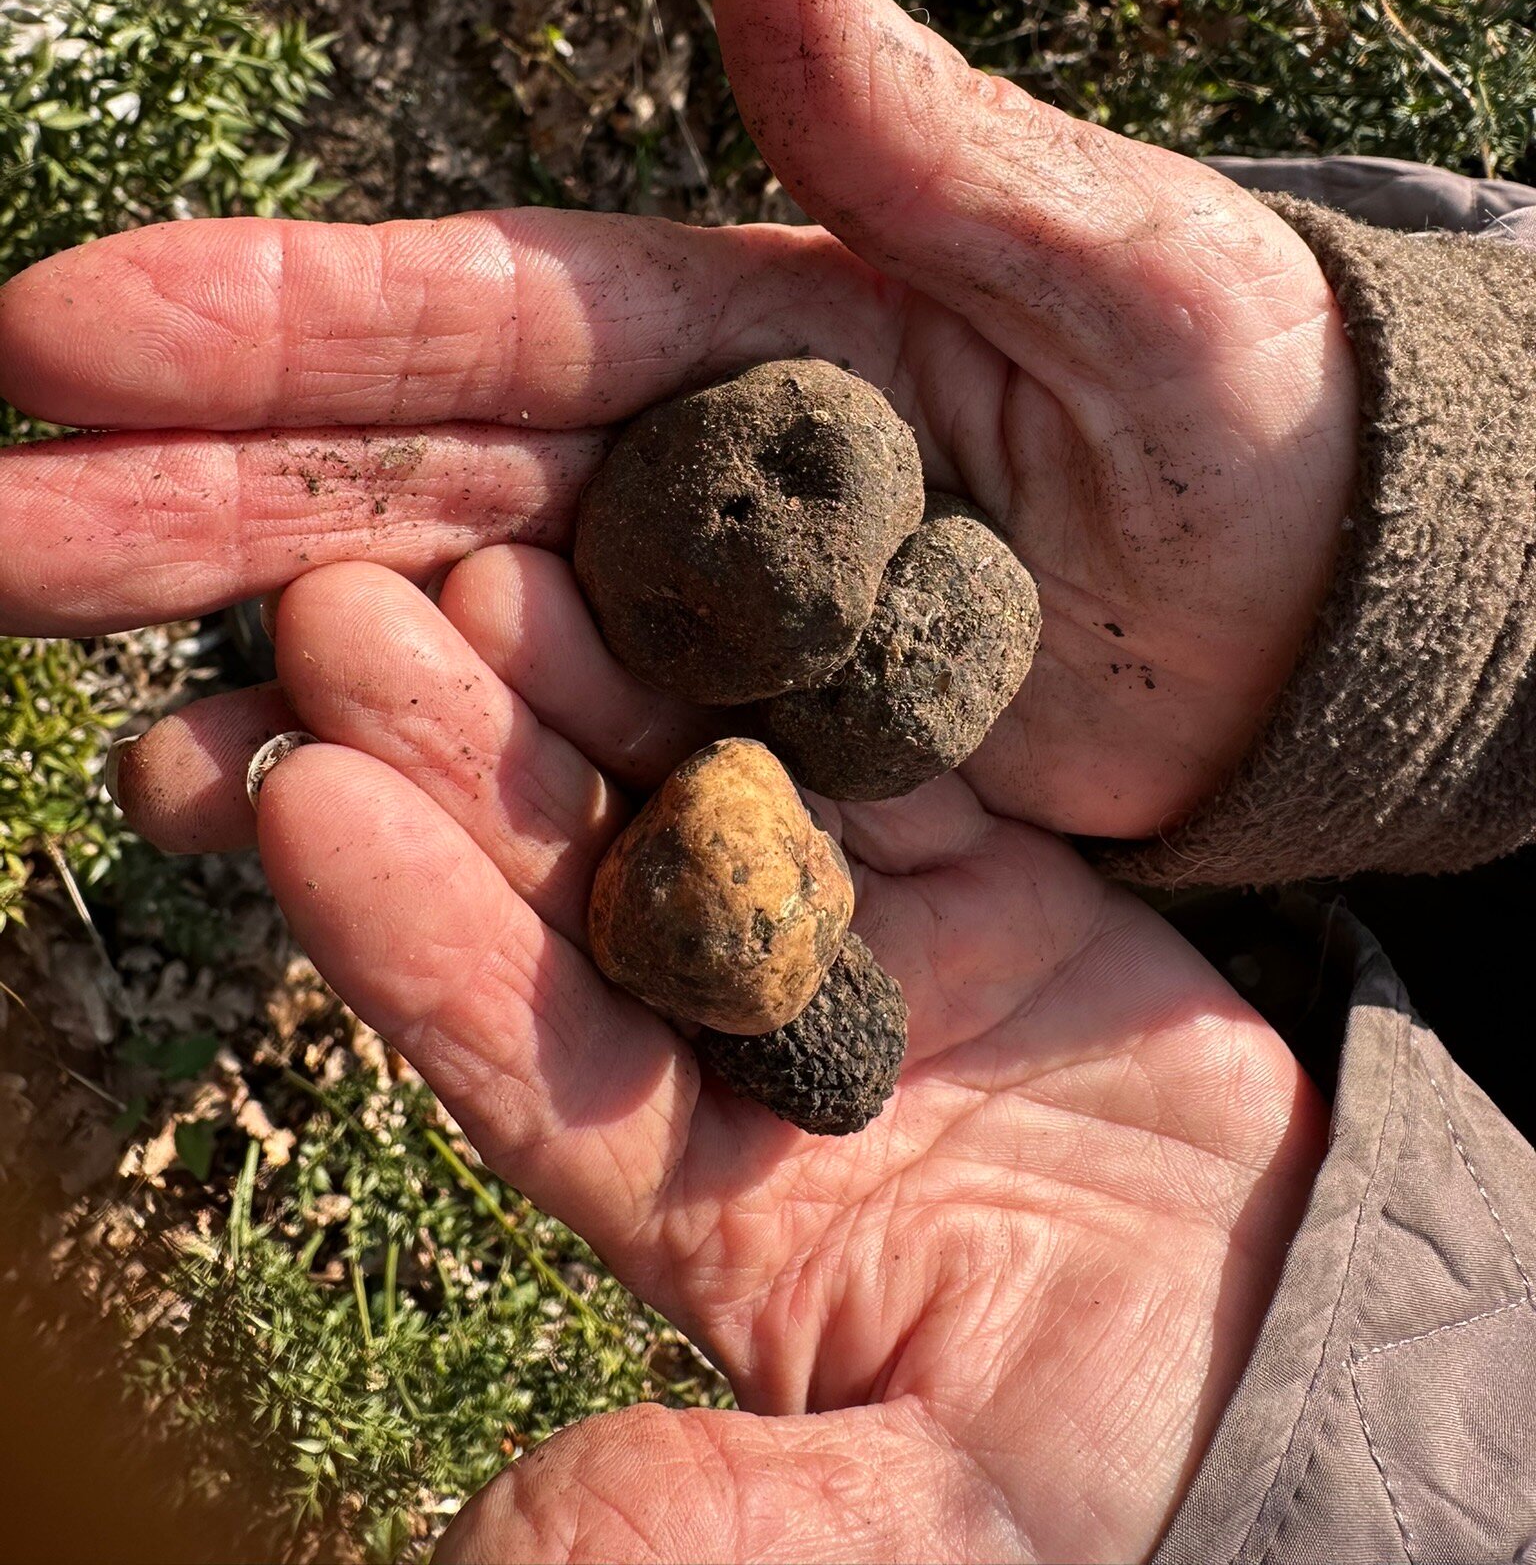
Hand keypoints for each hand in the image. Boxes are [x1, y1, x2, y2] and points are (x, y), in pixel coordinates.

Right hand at [0, 0, 1354, 840]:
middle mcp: (679, 462)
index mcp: (742, 315)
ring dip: (250, 653)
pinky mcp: (731, 759)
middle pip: (402, 468)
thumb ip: (931, 129)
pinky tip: (260, 809)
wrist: (1322, 615)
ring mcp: (692, 621)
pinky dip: (404, 791)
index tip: (58, 325)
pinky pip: (541, 771)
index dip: (276, 316)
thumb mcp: (1126, 261)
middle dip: (191, 497)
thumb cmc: (1256, 418)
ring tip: (82, 709)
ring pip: (434, 620)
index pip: (479, 305)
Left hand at [235, 551, 1323, 1562]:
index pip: (517, 1046)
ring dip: (595, 676)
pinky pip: (878, 750)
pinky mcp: (975, 874)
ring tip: (491, 560)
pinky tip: (717, 556)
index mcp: (698, 1200)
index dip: (408, 929)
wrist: (1296, 1339)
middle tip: (332, 616)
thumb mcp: (928, 1522)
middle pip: (572, 883)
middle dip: (456, 753)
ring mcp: (858, 944)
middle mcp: (739, 1050)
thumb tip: (486, 1558)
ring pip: (701, 781)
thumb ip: (729, 1531)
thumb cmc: (1116, 1458)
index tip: (297, 797)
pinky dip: (805, 662)